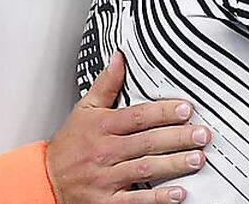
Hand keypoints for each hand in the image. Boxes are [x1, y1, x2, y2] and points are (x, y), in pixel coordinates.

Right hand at [46, 52, 209, 202]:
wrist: (46, 179)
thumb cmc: (69, 145)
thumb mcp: (84, 109)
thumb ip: (105, 85)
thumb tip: (119, 59)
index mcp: (102, 126)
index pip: (137, 116)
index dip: (163, 112)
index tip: (185, 109)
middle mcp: (105, 151)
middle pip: (146, 141)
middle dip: (177, 137)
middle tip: (202, 134)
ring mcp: (107, 177)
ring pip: (145, 168)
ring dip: (173, 163)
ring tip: (197, 159)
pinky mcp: (107, 201)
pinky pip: (136, 199)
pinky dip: (158, 197)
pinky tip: (178, 193)